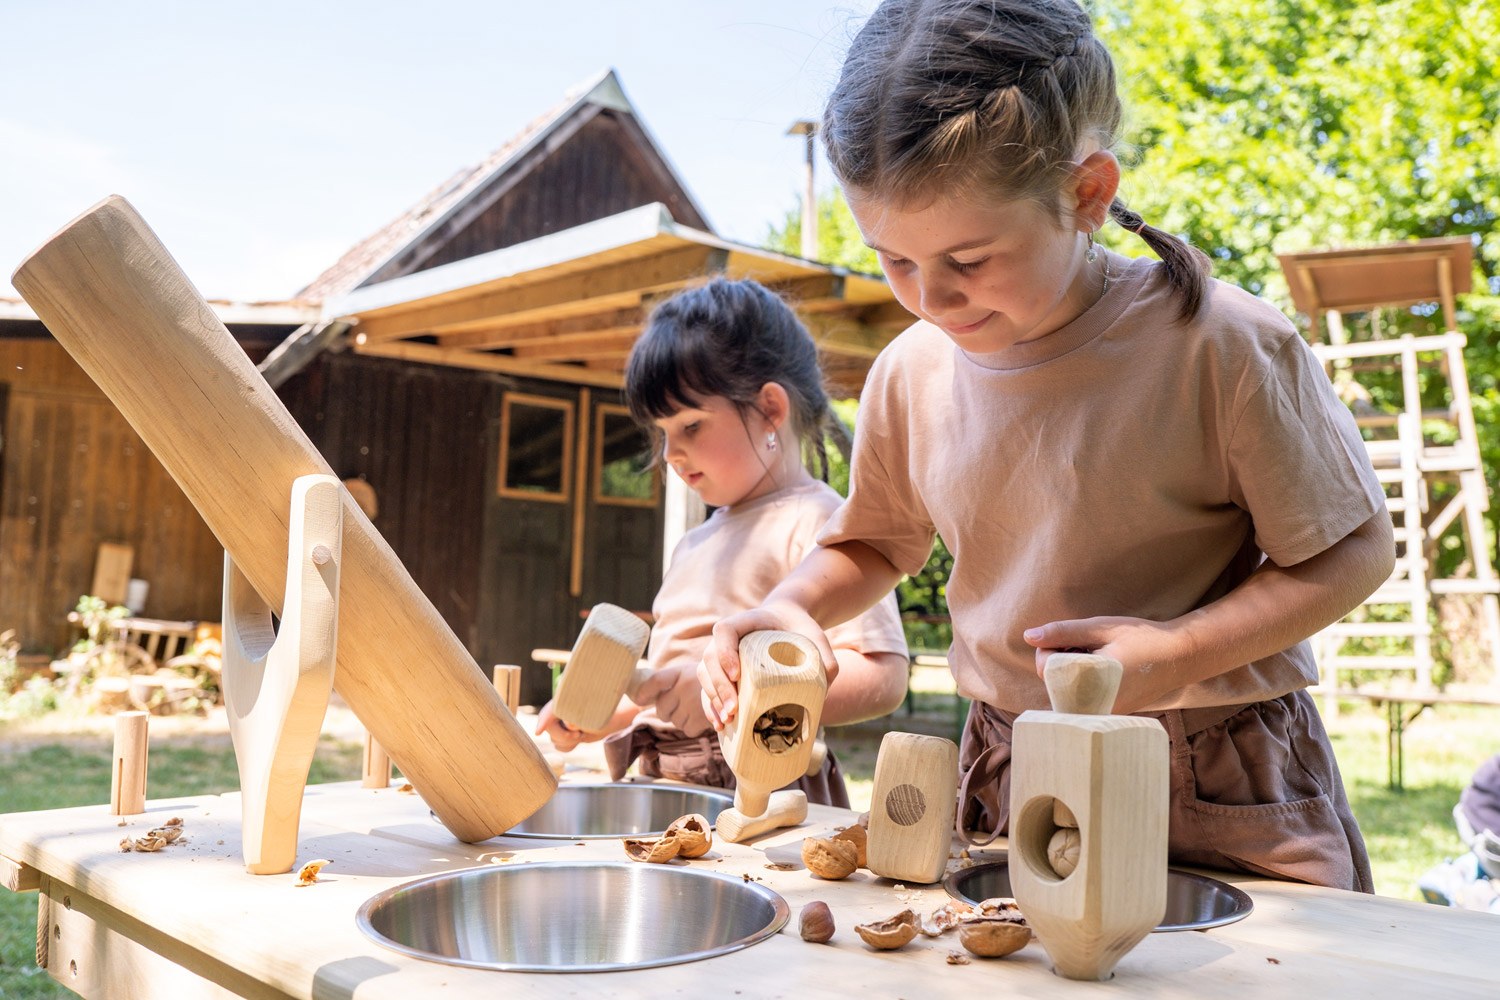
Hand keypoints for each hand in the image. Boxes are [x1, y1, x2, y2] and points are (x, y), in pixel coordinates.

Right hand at [534, 700, 605, 752]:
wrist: (611, 720)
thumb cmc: (605, 713)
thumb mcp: (595, 716)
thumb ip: (581, 719)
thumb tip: (569, 724)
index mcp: (565, 701)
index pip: (550, 711)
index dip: (543, 721)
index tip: (538, 732)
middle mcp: (559, 711)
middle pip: (549, 729)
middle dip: (564, 736)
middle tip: (579, 734)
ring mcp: (560, 723)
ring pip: (554, 740)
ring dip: (569, 741)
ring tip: (582, 733)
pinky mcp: (563, 733)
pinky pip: (559, 746)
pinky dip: (569, 746)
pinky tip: (579, 738)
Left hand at [633, 665, 711, 735]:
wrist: (743, 685)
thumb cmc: (713, 680)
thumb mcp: (693, 673)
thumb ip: (670, 682)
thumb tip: (639, 698)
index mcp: (680, 671)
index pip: (655, 682)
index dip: (644, 692)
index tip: (637, 699)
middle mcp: (684, 685)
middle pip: (661, 708)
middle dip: (667, 711)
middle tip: (679, 706)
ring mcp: (692, 702)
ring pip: (674, 721)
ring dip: (682, 719)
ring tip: (696, 709)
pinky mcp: (701, 719)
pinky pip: (687, 729)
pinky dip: (694, 727)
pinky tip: (704, 717)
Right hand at [698, 602, 838, 730]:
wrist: (788, 625)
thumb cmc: (800, 630)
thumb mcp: (816, 638)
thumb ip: (825, 659)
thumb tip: (824, 691)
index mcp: (746, 622)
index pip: (725, 631)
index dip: (725, 652)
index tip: (737, 674)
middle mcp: (728, 638)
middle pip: (710, 658)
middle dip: (719, 686)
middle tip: (734, 710)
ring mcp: (721, 654)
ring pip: (705, 674)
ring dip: (712, 699)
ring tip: (728, 721)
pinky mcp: (722, 672)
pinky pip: (707, 688)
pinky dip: (710, 706)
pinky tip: (719, 725)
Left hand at [1022, 615, 1188, 714]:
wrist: (1180, 657)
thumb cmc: (1141, 639)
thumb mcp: (1100, 628)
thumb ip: (1063, 632)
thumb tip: (1028, 636)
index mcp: (1090, 685)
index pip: (1045, 668)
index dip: (1052, 647)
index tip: (1075, 638)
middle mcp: (1095, 707)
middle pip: (1054, 682)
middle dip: (1061, 659)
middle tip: (1089, 646)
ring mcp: (1103, 715)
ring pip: (1067, 690)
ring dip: (1073, 671)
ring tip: (1100, 657)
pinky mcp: (1109, 715)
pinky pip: (1082, 698)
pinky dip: (1086, 681)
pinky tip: (1106, 670)